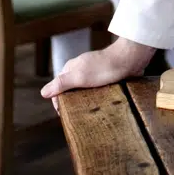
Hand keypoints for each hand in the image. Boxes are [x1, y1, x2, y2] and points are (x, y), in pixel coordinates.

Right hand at [41, 37, 156, 106]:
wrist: (130, 59)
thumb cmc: (105, 67)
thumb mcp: (80, 76)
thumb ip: (61, 83)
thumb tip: (43, 93)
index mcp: (70, 69)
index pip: (57, 89)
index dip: (59, 103)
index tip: (65, 115)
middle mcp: (80, 70)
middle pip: (70, 90)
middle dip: (72, 102)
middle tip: (78, 115)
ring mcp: (93, 73)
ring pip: (83, 91)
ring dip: (85, 101)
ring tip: (90, 112)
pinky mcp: (105, 76)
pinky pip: (96, 90)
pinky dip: (96, 97)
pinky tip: (100, 104)